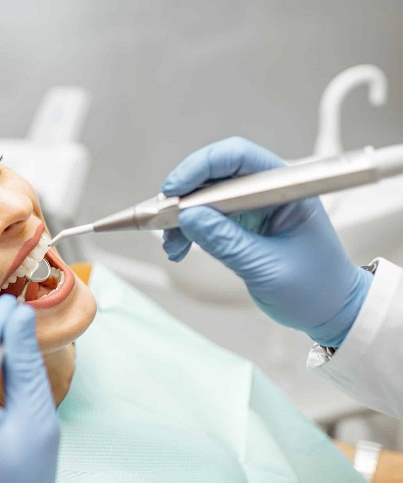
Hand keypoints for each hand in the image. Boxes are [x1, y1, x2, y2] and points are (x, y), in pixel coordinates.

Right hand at [161, 137, 372, 346]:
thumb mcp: (267, 267)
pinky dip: (187, 230)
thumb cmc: (316, 288)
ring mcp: (253, 208)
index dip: (202, 166)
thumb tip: (189, 218)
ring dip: (182, 215)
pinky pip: (206, 217)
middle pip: (216, 173)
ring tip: (172, 242)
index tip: (175, 189)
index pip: (239, 158)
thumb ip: (227, 242)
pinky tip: (178, 247)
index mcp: (286, 190)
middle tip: (163, 215)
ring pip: (205, 196)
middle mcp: (268, 192)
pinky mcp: (241, 224)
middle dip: (185, 192)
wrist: (330, 311)